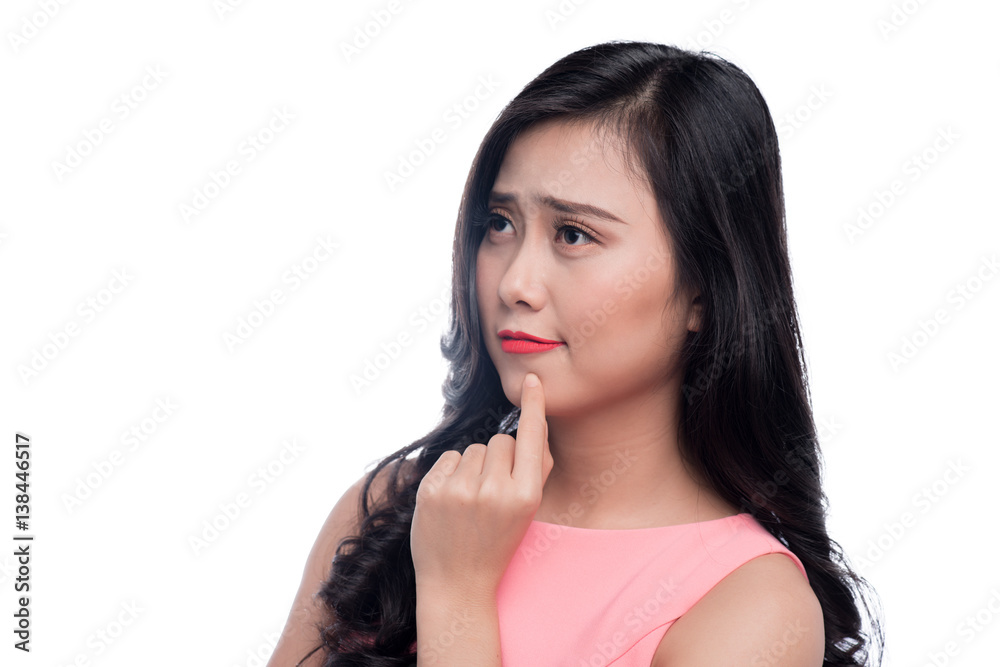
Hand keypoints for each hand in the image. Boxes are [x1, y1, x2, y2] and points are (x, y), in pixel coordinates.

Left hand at [410, 372, 553, 599]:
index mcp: (525, 496)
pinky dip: (452, 473)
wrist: (457, 583)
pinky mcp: (432, 491)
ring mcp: (460, 491)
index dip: (534, 406)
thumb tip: (537, 425)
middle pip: (501, 440)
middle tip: (494, 489)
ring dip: (474, 465)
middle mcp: (494, 491)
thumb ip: (537, 471)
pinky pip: (450, 458)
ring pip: (473, 448)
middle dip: (499, 457)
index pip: (532, 438)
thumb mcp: (527, 512)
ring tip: (471, 499)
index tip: (532, 379)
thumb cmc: (497, 543)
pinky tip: (453, 500)